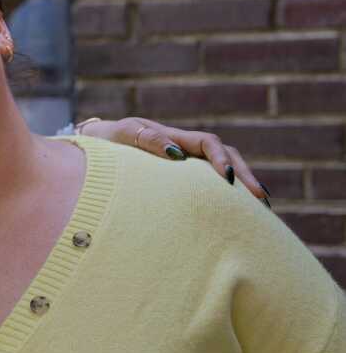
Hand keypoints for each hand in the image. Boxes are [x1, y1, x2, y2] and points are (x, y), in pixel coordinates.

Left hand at [80, 117, 268, 200]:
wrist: (89, 148)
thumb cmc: (105, 141)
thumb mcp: (123, 134)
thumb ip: (147, 140)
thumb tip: (176, 154)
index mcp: (173, 137)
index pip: (208, 143)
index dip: (221, 158)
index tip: (229, 177)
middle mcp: (185, 150)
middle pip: (227, 157)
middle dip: (246, 177)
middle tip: (261, 201)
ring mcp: (185, 166)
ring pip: (223, 173)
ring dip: (243, 188)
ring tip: (263, 211)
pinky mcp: (182, 182)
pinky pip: (209, 188)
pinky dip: (228, 199)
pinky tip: (240, 218)